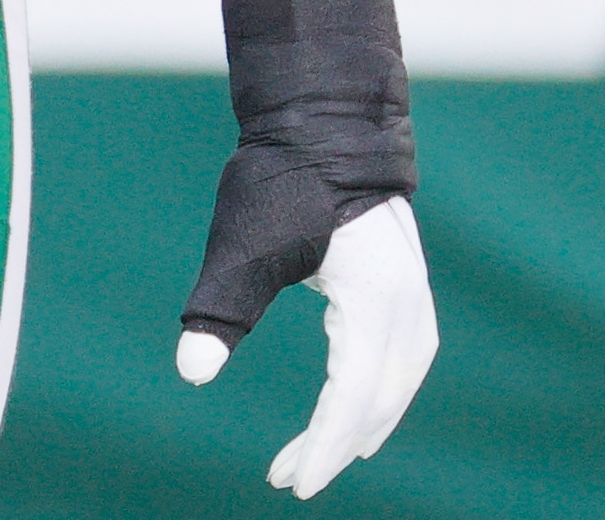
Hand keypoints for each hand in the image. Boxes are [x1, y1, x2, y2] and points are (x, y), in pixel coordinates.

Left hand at [177, 196, 437, 497]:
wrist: (322, 122)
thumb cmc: (281, 179)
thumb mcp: (243, 245)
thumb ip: (222, 309)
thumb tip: (192, 372)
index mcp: (374, 303)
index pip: (351, 396)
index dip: (322, 445)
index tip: (293, 482)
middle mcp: (406, 309)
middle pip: (376, 401)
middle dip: (332, 445)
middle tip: (287, 480)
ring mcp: (412, 299)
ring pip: (394, 386)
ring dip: (356, 425)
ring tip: (316, 457)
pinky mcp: (404, 290)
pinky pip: (399, 362)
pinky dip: (375, 395)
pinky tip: (351, 409)